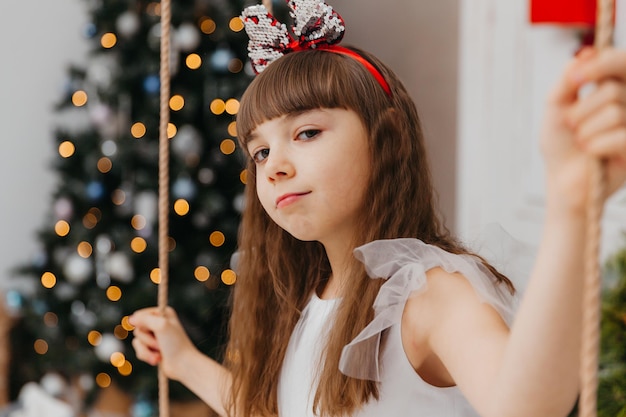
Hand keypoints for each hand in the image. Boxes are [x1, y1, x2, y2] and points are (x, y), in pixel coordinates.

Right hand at [129, 306, 197, 380]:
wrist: (182, 364)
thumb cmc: (175, 344)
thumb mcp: (161, 326)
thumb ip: (145, 319)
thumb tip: (130, 319)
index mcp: (163, 313)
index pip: (140, 314)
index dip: (142, 324)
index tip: (154, 330)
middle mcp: (159, 323)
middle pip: (137, 329)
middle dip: (147, 340)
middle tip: (160, 344)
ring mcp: (155, 336)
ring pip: (137, 342)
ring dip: (146, 350)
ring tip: (159, 355)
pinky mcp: (152, 348)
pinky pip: (139, 351)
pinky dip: (147, 356)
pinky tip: (157, 360)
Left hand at [540, 47, 625, 213]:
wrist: (561, 179)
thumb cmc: (561, 141)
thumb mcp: (556, 106)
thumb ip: (567, 79)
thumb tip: (584, 53)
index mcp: (616, 87)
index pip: (622, 62)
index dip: (601, 65)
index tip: (575, 80)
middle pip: (613, 89)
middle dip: (581, 110)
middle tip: (571, 125)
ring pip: (615, 113)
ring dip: (585, 130)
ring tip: (581, 142)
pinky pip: (619, 137)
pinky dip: (595, 146)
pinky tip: (592, 155)